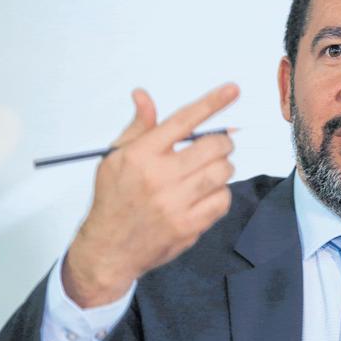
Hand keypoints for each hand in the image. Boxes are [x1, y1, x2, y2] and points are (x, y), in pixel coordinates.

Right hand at [62, 83, 238, 306]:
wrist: (108, 250)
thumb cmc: (113, 200)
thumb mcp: (115, 158)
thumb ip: (137, 128)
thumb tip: (143, 96)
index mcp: (140, 155)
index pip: (183, 120)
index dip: (212, 102)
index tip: (232, 90)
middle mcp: (159, 177)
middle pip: (213, 146)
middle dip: (223, 142)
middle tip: (217, 146)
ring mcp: (176, 203)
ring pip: (223, 172)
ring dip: (222, 167)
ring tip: (208, 171)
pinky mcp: (189, 226)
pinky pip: (223, 200)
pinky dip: (221, 194)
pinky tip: (205, 195)